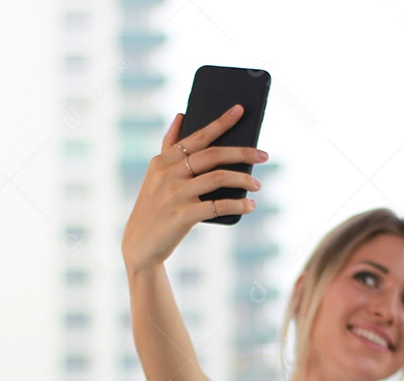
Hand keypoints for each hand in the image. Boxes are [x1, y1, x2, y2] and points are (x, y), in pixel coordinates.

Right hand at [121, 104, 268, 272]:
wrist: (139, 246)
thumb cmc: (154, 208)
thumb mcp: (155, 175)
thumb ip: (168, 147)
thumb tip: (181, 116)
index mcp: (163, 161)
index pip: (197, 136)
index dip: (220, 122)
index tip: (240, 110)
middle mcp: (168, 174)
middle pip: (212, 155)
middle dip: (242, 153)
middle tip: (264, 155)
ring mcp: (174, 194)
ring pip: (218, 178)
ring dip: (243, 180)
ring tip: (257, 185)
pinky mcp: (182, 216)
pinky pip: (218, 206)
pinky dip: (238, 204)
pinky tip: (249, 205)